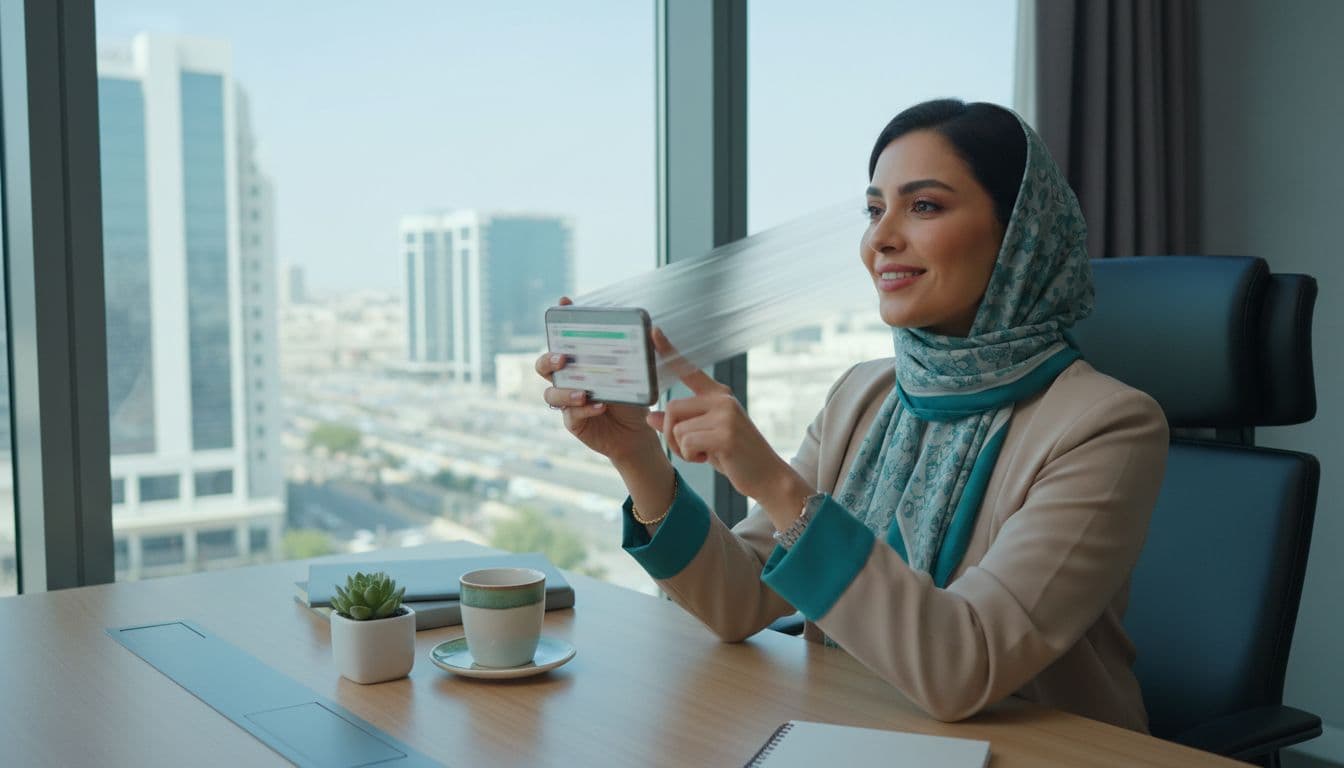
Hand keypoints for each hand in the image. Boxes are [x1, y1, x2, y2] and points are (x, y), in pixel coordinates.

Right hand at [537, 297, 661, 465]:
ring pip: (551, 394)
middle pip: (543, 365)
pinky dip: (584, 410)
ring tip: (583, 392)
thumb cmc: (632, 398)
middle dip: (549, 359)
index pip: (563, 339)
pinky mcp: (573, 422)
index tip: (563, 303)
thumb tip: (654, 329)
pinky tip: (600, 406)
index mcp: (579, 363)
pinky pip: (571, 415)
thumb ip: (641, 354)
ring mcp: (567, 401)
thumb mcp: (637, 374)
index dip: (559, 321)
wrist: (636, 433)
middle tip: (563, 358)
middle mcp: (568, 380)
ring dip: (565, 391)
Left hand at [646, 328, 811, 518]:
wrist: (767, 476)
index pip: (688, 369)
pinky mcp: (725, 433)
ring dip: (682, 450)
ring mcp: (726, 414)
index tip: (653, 331)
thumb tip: (649, 416)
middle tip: (690, 450)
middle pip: (673, 409)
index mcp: (717, 395)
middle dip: (671, 436)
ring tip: (704, 454)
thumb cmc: (734, 456)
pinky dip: (692, 457)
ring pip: (677, 429)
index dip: (668, 350)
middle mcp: (722, 399)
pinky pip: (687, 443)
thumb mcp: (704, 437)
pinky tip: (712, 458)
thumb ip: (679, 424)